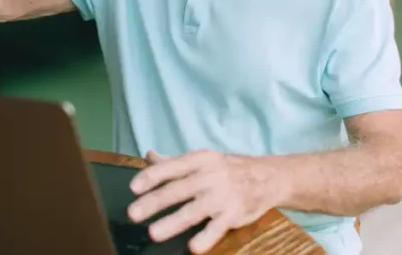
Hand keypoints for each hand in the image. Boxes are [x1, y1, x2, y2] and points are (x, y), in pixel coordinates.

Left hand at [127, 150, 278, 252]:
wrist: (268, 177)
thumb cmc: (228, 169)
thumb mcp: (203, 159)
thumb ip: (174, 162)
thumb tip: (148, 156)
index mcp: (200, 160)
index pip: (172, 167)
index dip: (152, 176)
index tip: (134, 187)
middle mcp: (210, 177)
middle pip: (178, 190)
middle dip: (155, 202)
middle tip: (133, 214)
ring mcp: (222, 197)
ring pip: (194, 211)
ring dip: (173, 222)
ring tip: (153, 233)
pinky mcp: (234, 214)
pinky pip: (218, 228)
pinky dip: (206, 238)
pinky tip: (193, 247)